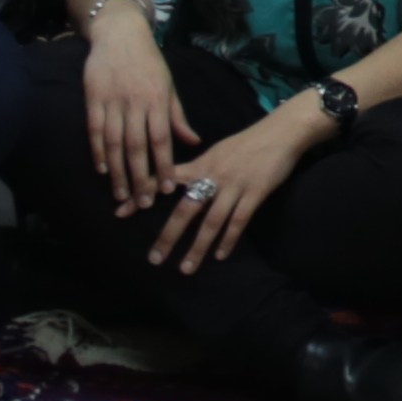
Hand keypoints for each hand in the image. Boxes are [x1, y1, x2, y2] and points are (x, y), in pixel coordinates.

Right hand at [79, 4, 193, 214]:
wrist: (120, 33)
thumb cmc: (149, 63)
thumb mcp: (168, 86)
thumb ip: (177, 116)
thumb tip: (194, 142)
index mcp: (157, 100)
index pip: (162, 140)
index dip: (165, 166)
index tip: (167, 189)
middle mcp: (135, 103)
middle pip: (137, 147)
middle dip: (141, 177)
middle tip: (143, 203)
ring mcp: (112, 100)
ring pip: (115, 143)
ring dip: (118, 172)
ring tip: (121, 195)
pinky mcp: (93, 98)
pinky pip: (95, 129)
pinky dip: (98, 151)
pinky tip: (102, 169)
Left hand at [146, 101, 325, 274]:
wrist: (281, 132)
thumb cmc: (248, 142)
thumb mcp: (217, 151)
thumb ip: (198, 168)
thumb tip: (179, 182)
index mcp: (201, 164)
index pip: (164, 180)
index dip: (142, 195)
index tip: (120, 212)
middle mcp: (213, 176)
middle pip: (185, 209)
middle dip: (169, 235)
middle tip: (155, 258)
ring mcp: (234, 186)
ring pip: (211, 221)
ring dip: (197, 247)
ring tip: (186, 268)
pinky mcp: (255, 193)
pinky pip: (238, 221)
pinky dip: (228, 240)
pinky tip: (220, 256)